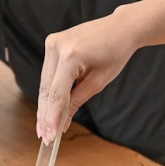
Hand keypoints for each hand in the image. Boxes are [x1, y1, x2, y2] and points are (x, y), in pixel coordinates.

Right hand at [36, 11, 139, 141]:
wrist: (120, 28)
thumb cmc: (115, 53)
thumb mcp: (99, 81)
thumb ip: (77, 101)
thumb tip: (62, 123)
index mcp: (71, 55)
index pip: (57, 93)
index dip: (52, 117)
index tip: (50, 137)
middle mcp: (57, 46)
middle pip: (46, 89)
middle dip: (46, 115)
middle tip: (45, 137)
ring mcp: (52, 42)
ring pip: (44, 82)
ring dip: (45, 106)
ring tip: (45, 128)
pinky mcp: (52, 42)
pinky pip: (48, 73)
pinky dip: (50, 91)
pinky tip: (49, 110)